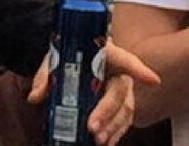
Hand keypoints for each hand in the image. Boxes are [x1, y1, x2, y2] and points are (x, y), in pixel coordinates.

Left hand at [28, 40, 159, 144]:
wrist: (70, 57)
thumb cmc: (66, 54)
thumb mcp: (53, 60)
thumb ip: (45, 76)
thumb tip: (35, 96)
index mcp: (106, 53)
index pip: (125, 59)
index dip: (139, 70)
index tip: (153, 80)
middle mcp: (119, 72)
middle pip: (119, 93)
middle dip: (108, 112)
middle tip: (93, 128)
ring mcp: (122, 89)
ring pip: (125, 110)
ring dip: (112, 127)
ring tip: (98, 140)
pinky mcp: (120, 105)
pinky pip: (123, 120)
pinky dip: (115, 133)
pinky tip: (105, 143)